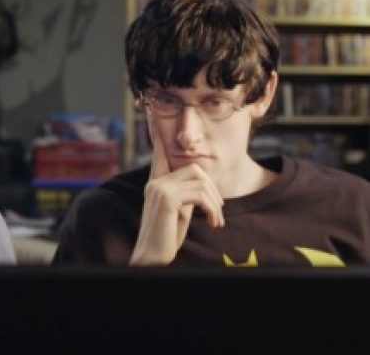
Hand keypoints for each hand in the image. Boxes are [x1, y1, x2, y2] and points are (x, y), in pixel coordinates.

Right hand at [129, 116, 223, 265]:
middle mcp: (154, 182)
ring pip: (201, 180)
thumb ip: (186, 194)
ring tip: (216, 220)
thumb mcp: (179, 212)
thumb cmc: (166, 238)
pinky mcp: (165, 198)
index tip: (153, 112)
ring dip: (216, 203)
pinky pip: (200, 194)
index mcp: (156, 182)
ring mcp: (158, 188)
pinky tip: (213, 223)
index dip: (158, 131)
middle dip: (214, 191)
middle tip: (218, 213)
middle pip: (196, 169)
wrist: (152, 259)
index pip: (160, 152)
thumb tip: (203, 185)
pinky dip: (213, 209)